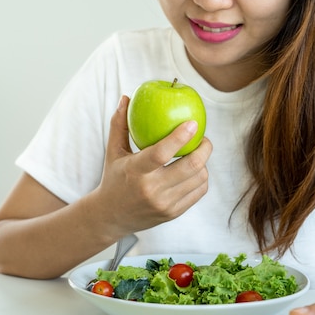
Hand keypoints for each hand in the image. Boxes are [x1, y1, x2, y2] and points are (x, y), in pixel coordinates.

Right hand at [92, 95, 211, 235]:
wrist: (110, 217)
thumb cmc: (114, 178)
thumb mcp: (113, 152)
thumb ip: (120, 124)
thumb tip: (126, 97)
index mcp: (135, 172)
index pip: (161, 153)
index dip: (181, 137)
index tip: (193, 122)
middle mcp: (151, 190)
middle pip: (190, 166)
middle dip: (204, 148)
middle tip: (203, 138)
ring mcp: (164, 204)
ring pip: (199, 178)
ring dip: (203, 163)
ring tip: (197, 153)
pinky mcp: (173, 213)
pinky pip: (198, 192)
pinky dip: (201, 178)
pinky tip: (195, 170)